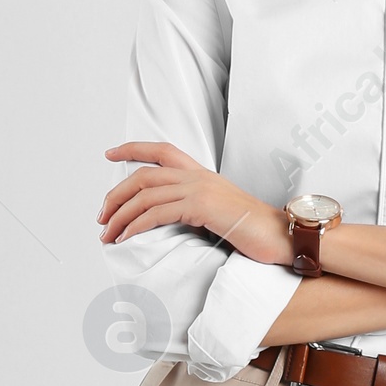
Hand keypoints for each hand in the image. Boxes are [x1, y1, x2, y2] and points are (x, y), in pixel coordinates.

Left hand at [99, 142, 290, 263]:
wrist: (284, 235)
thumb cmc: (257, 231)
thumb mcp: (222, 213)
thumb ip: (198, 208)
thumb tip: (175, 219)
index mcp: (202, 174)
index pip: (161, 151)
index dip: (132, 149)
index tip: (110, 154)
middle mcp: (198, 176)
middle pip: (142, 176)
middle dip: (115, 196)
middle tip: (101, 217)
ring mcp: (199, 190)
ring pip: (145, 196)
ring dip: (119, 216)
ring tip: (107, 233)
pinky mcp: (201, 207)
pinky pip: (157, 213)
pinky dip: (135, 225)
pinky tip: (126, 237)